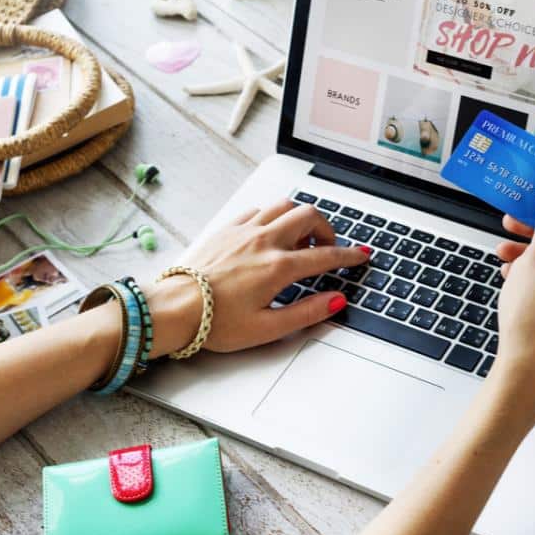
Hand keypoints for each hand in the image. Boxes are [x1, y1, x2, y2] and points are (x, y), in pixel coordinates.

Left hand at [145, 199, 370, 355]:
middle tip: (327, 248)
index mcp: (277, 268)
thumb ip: (307, 312)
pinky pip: (258, 210)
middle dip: (327, 229)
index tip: (360, 256)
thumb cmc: (215, 322)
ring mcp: (243, 231)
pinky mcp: (226, 229)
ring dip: (300, 218)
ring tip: (300, 240)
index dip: (349, 256)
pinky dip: (273, 217)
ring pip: (283, 206)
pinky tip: (270, 234)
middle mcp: (263, 241)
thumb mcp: (267, 328)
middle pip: (308, 216)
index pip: (325, 256)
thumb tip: (335, 301)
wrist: (174, 308)